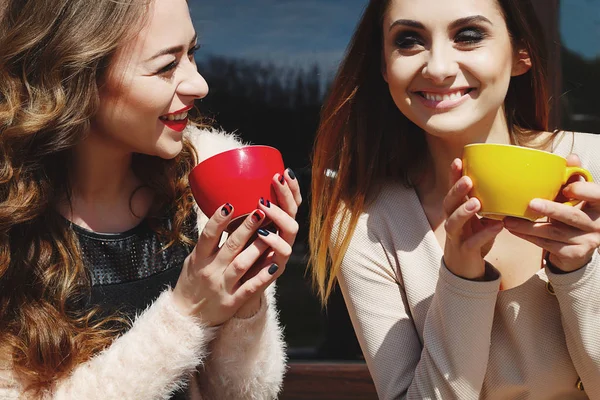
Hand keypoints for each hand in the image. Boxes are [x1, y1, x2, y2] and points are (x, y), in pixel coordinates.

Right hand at [172, 168, 301, 325]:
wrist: (187, 317)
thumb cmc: (192, 283)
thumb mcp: (193, 260)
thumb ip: (208, 242)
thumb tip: (222, 215)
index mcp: (199, 259)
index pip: (208, 235)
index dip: (218, 220)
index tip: (230, 205)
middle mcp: (211, 270)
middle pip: (230, 246)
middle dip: (246, 228)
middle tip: (259, 212)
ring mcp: (223, 286)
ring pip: (242, 264)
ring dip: (257, 248)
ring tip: (269, 232)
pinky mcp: (233, 301)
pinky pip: (250, 287)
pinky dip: (262, 276)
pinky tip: (274, 265)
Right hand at [443, 159, 502, 278]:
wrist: (465, 269)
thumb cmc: (474, 239)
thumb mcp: (480, 219)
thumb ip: (489, 205)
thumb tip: (511, 184)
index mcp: (455, 211)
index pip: (452, 190)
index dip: (452, 176)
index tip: (458, 160)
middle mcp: (452, 222)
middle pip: (448, 204)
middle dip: (456, 191)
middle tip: (467, 179)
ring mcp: (456, 237)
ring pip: (453, 222)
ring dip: (463, 211)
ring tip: (476, 202)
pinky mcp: (465, 251)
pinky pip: (473, 242)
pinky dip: (485, 234)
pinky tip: (497, 226)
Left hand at [504, 155, 599, 271]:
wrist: (578, 244)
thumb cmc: (573, 211)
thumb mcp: (576, 195)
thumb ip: (573, 177)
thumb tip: (571, 158)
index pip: (597, 195)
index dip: (583, 191)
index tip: (566, 188)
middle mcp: (598, 224)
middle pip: (574, 216)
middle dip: (552, 210)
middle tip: (531, 204)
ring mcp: (587, 241)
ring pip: (555, 233)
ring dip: (529, 227)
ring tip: (509, 220)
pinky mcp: (574, 254)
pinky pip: (549, 246)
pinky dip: (529, 238)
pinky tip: (515, 231)